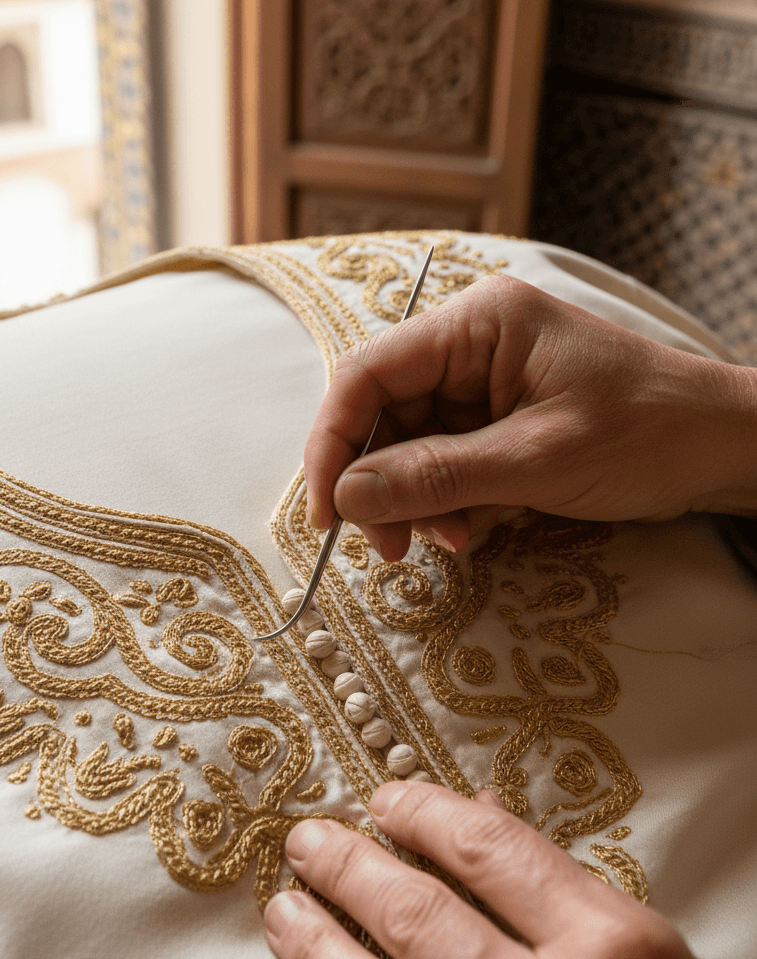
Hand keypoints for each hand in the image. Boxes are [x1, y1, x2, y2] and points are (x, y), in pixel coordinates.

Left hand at [264, 782, 755, 958]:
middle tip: (306, 843)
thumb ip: (572, 890)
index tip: (384, 802)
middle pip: (418, 914)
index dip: (422, 814)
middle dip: (347, 868)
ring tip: (284, 910)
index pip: (489, 851)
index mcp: (615, 950)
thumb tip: (480, 812)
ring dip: (317, 946)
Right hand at [303, 275, 756, 559]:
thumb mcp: (537, 460)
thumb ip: (436, 477)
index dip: (334, 444)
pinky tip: (482, 526)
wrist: (724, 450)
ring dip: (421, 503)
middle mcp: (467, 349)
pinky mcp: (494, 424)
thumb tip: (345, 496)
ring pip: (408, 450)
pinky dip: (451, 504)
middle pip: (382, 417)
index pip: (367, 375)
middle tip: (393, 546)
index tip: (328, 513)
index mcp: (475, 325)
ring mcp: (480, 387)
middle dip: (383, 485)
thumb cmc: (648, 435)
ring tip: (460, 539)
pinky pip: (442, 467)